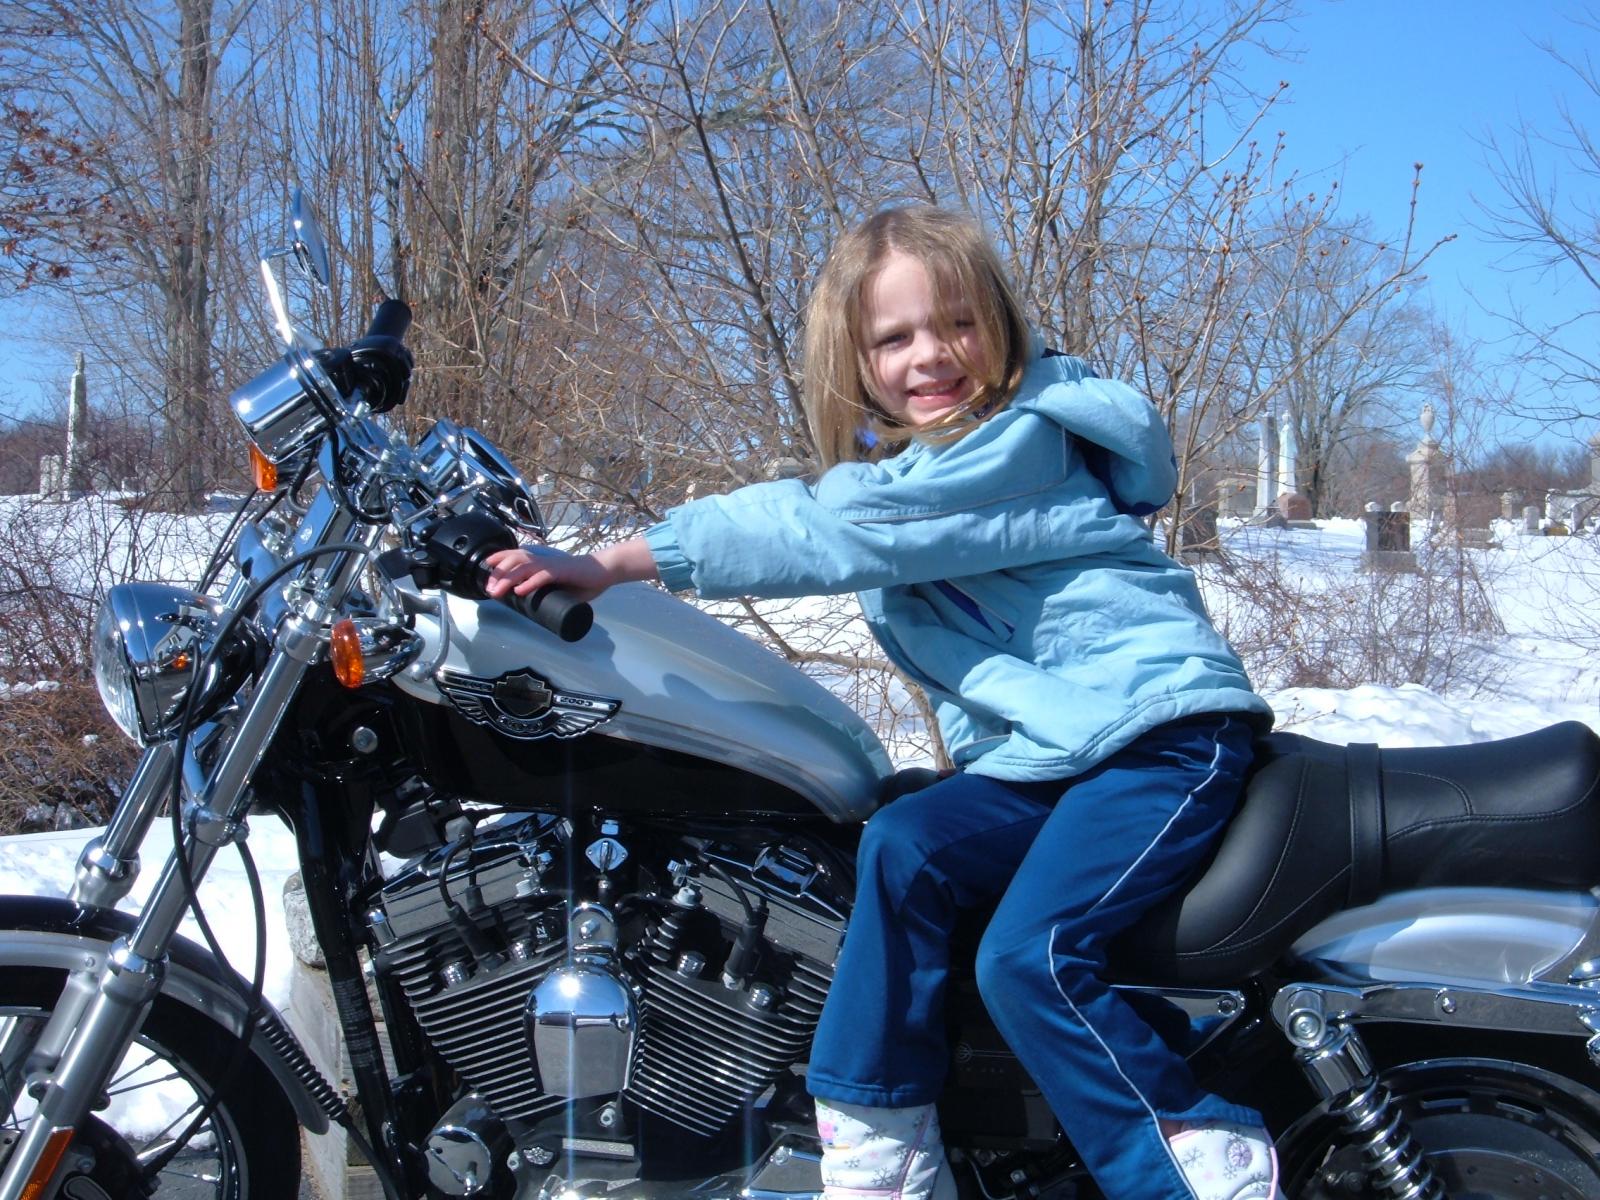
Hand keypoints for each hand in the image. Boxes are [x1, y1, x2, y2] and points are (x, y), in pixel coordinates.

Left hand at [483, 537, 658, 602]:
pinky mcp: (562, 571)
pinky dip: (530, 583)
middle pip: (515, 561)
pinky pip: (543, 576)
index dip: (500, 559)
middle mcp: (544, 560)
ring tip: (498, 591)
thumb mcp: (560, 586)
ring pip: (524, 567)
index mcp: (542, 562)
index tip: (487, 569)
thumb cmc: (583, 580)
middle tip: (490, 589)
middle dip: (498, 574)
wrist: (604, 572)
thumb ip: (548, 591)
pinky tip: (520, 591)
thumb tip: (534, 605)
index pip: (516, 555)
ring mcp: (552, 565)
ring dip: (509, 579)